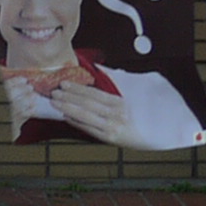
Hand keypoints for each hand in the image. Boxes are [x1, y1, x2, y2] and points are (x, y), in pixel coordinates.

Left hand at [11, 73, 131, 145]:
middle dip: (68, 97)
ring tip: (55, 103)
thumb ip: (114, 81)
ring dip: (68, 108)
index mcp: (120, 102)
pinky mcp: (109, 138)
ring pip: (86, 116)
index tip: (64, 83)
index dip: (78, 88)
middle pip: (87, 103)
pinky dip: (76, 122)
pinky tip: (65, 116)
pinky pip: (89, 129)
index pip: (95, 93)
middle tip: (54, 92)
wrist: (150, 136)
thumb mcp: (131, 96)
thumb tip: (97, 68)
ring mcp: (112, 127)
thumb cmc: (140, 115)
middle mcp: (116, 114)